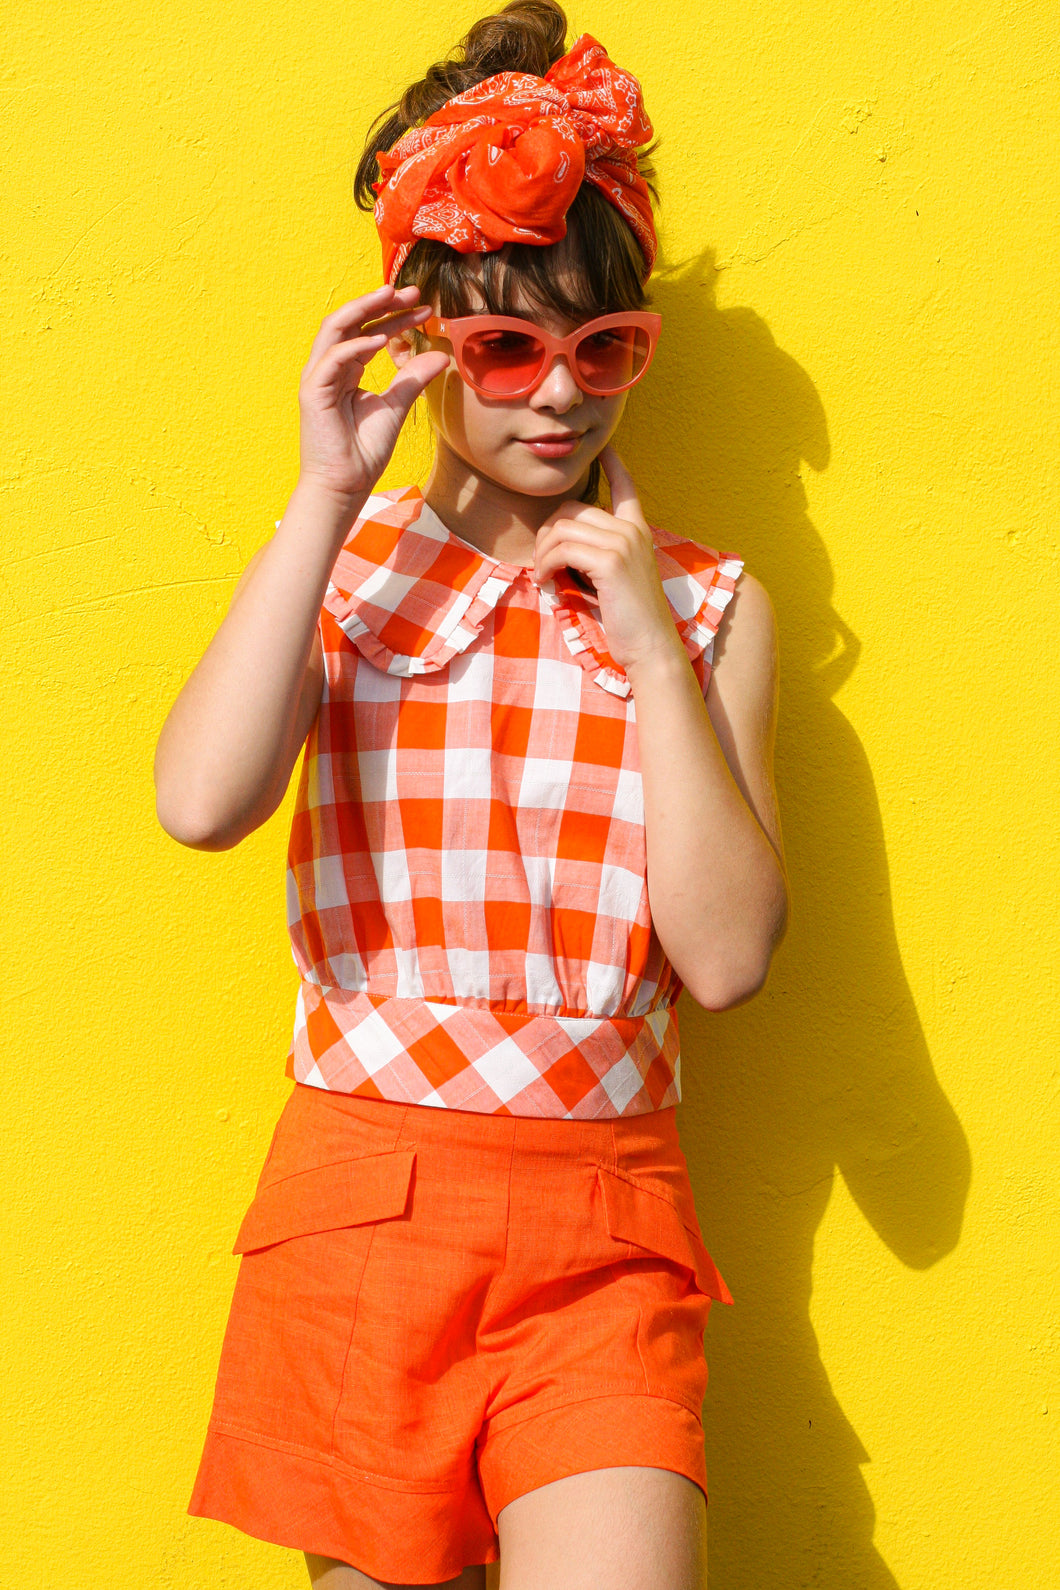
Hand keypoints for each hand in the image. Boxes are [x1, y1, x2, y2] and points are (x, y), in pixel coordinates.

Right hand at [297, 285, 448, 505]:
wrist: (345, 485)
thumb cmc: (364, 452)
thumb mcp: (396, 407)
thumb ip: (413, 379)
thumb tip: (441, 355)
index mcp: (346, 370)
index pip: (370, 332)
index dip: (396, 317)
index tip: (425, 309)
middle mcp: (329, 368)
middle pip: (351, 321)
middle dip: (380, 303)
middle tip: (412, 291)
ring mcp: (318, 378)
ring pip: (336, 328)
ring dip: (364, 310)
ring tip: (392, 297)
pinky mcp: (312, 391)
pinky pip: (333, 358)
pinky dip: (356, 345)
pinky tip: (381, 339)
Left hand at [532, 446, 684, 671]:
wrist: (650, 646)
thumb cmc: (628, 620)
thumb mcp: (613, 578)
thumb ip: (596, 554)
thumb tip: (560, 544)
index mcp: (637, 531)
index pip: (626, 487)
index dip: (614, 465)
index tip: (604, 449)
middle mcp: (632, 530)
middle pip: (572, 508)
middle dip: (547, 533)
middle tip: (541, 562)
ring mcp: (623, 543)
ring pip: (562, 527)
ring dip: (542, 552)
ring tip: (542, 575)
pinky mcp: (611, 561)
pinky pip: (562, 549)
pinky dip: (546, 566)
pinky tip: (547, 582)